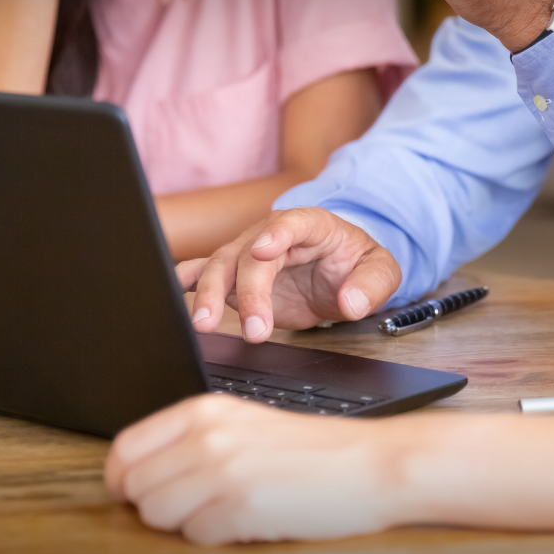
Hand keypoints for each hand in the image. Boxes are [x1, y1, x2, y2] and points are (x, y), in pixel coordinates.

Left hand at [104, 394, 414, 544]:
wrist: (372, 465)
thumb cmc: (313, 452)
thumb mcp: (245, 426)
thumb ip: (192, 441)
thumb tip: (137, 475)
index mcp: (204, 411)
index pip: (125, 449)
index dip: (126, 480)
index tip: (144, 494)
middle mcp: (207, 436)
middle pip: (135, 487)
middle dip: (159, 506)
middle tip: (198, 507)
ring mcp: (222, 471)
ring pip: (157, 514)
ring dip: (185, 523)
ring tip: (225, 512)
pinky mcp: (241, 507)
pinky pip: (195, 536)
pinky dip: (216, 536)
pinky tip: (248, 521)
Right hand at [177, 208, 401, 342]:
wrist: (339, 272)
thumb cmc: (357, 264)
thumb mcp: (382, 271)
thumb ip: (372, 285)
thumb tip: (353, 302)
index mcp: (310, 225)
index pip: (291, 223)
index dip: (275, 233)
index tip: (263, 249)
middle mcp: (271, 235)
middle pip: (250, 255)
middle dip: (248, 292)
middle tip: (253, 329)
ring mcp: (248, 254)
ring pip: (220, 266)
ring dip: (208, 294)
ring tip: (203, 323)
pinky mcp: (234, 276)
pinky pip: (203, 273)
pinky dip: (186, 281)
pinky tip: (172, 293)